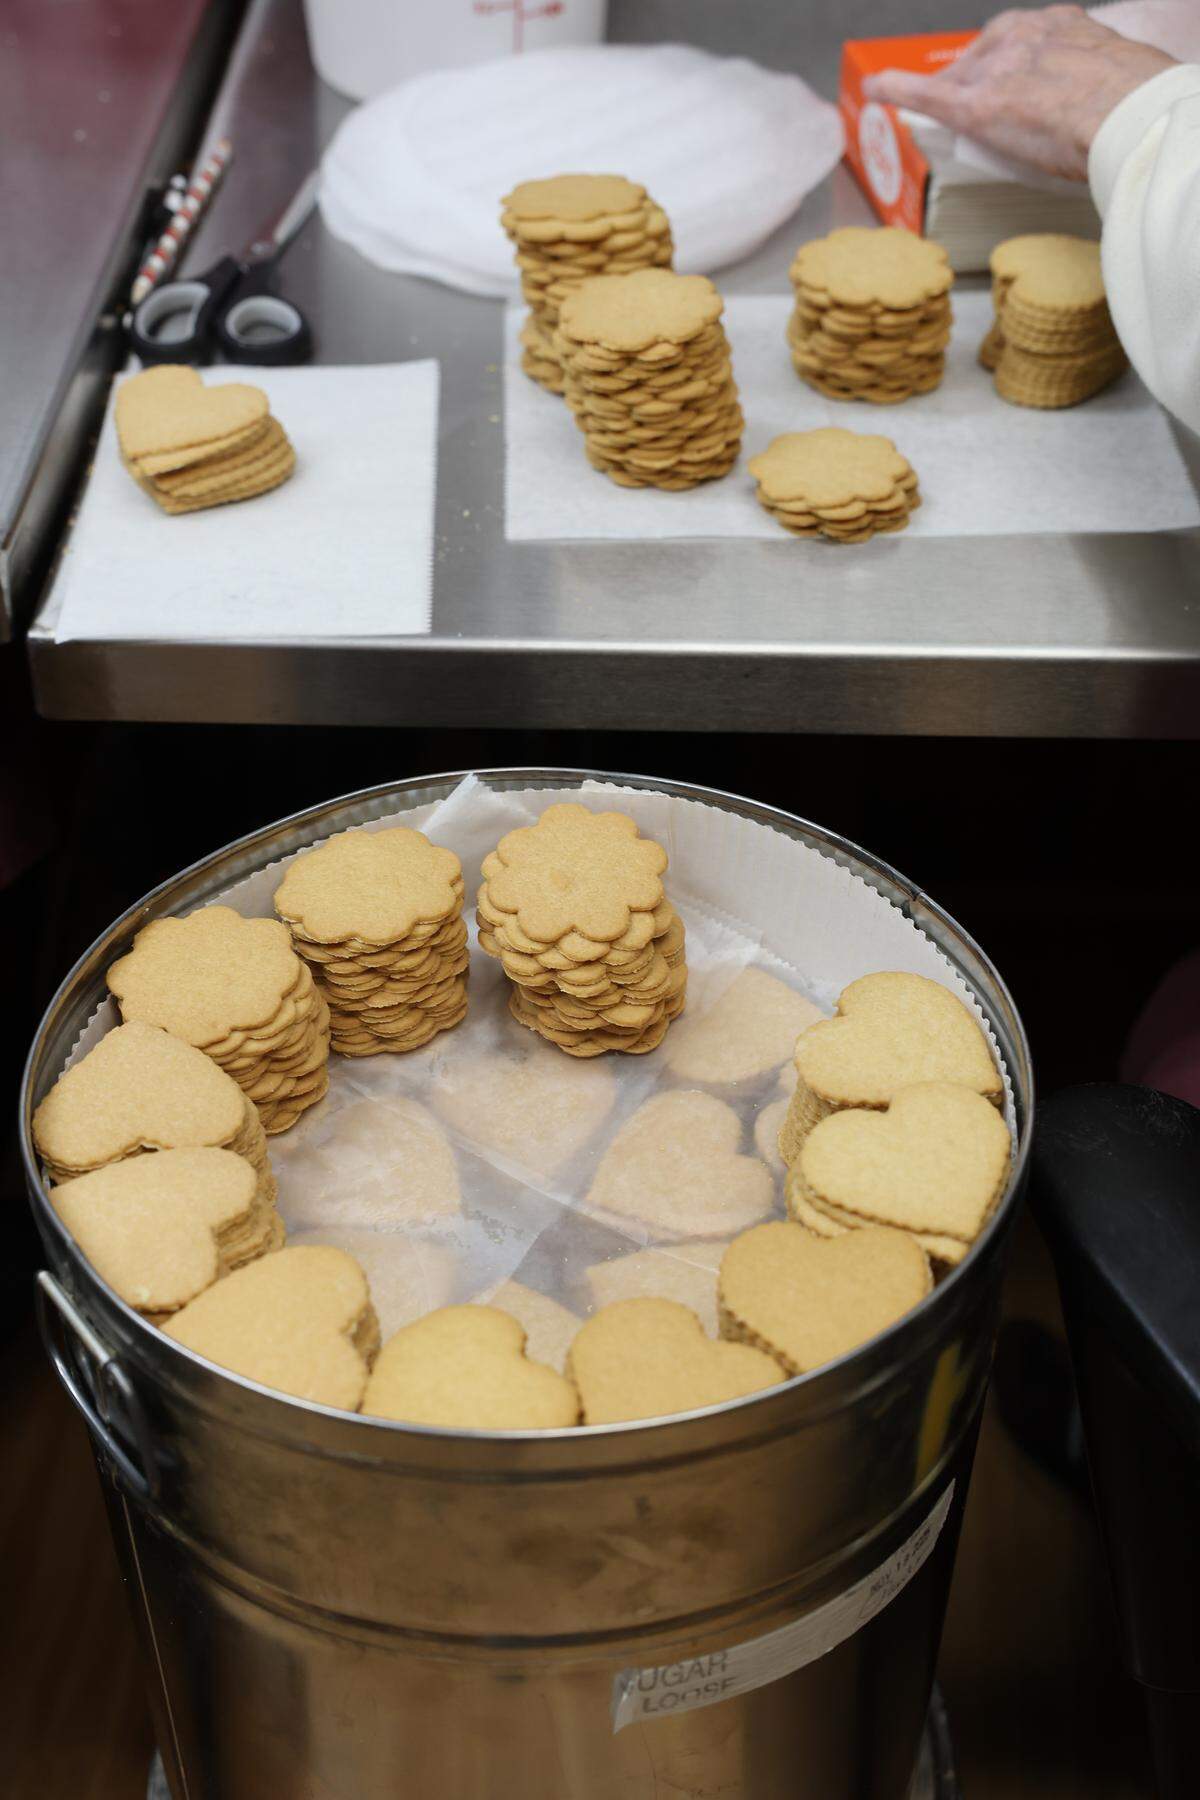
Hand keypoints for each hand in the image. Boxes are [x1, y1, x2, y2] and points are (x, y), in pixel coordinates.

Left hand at [862, 5, 1174, 179]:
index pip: (1023, 42)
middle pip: (984, 57)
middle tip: (993, 110)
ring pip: (960, 80)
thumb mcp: (1120, 79)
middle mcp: (1023, 33)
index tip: (1019, 82)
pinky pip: (923, 92)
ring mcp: (996, 67)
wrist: (1128, 115)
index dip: (1015, 67)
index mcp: (1063, 24)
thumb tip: (1100, 116)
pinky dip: (895, 90)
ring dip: (955, 99)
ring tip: (959, 121)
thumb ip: (1098, 88)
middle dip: (981, 80)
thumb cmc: (1135, 107)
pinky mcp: (973, 104)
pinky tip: (876, 90)